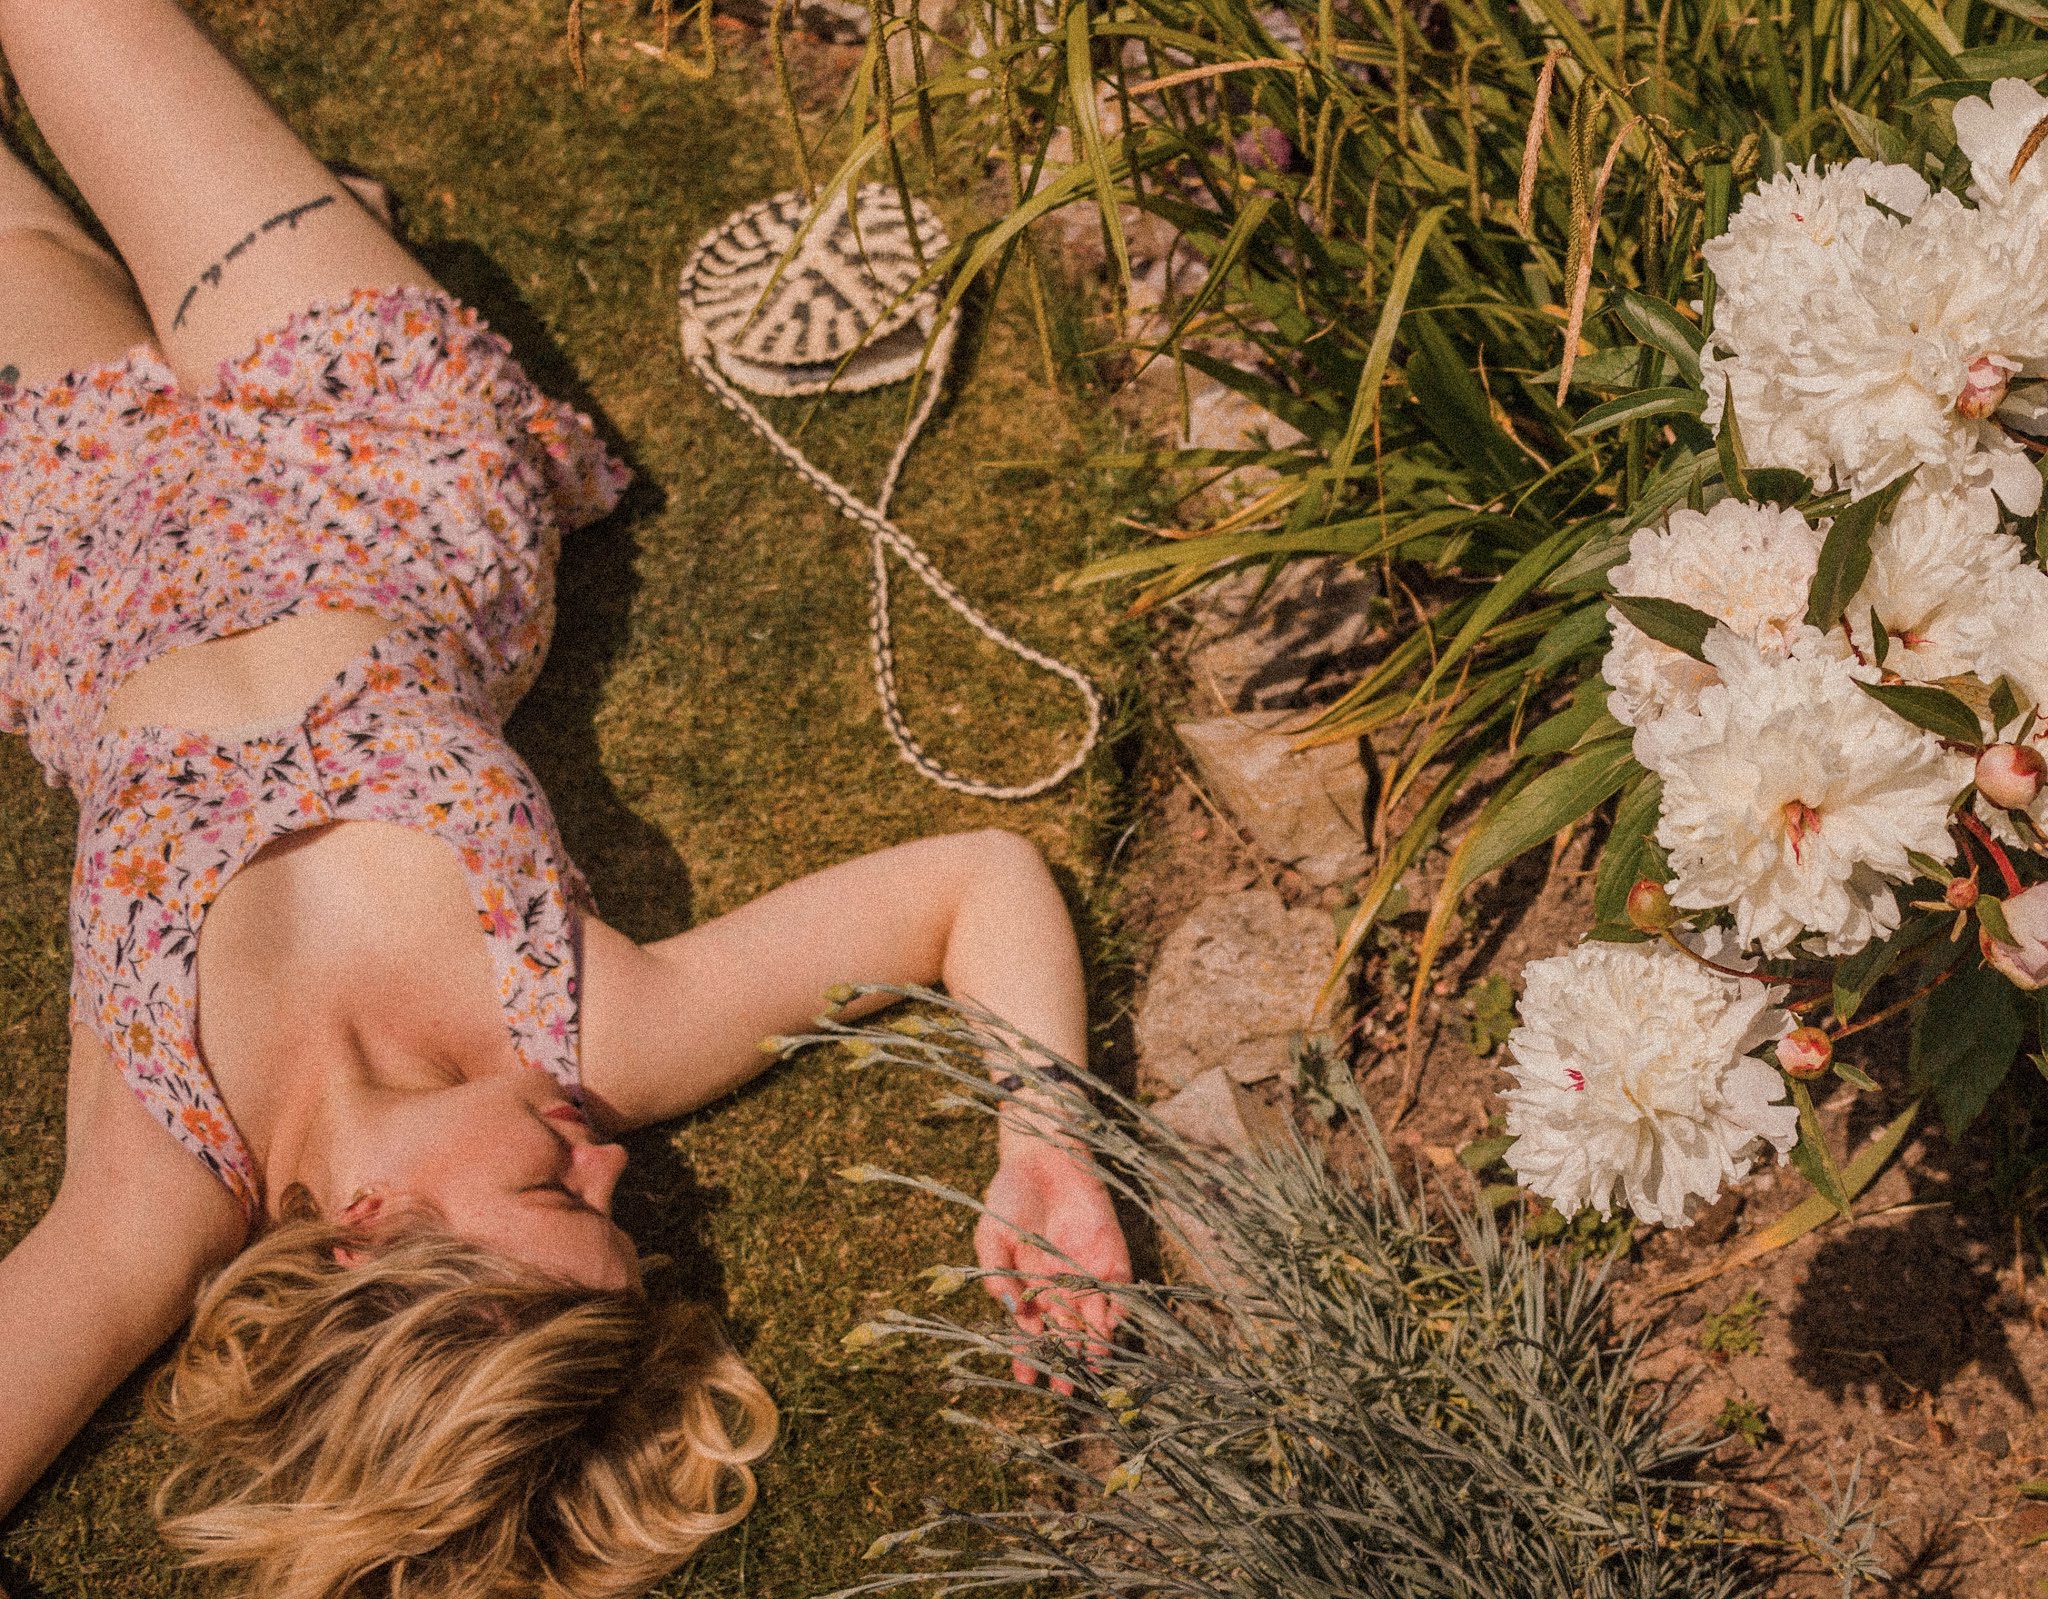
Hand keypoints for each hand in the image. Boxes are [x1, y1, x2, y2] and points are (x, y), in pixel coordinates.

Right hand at [973, 1142, 1131, 1395]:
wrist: (1043, 1153)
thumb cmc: (1010, 1193)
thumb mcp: (991, 1235)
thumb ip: (997, 1274)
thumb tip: (1010, 1313)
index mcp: (1029, 1286)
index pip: (1030, 1332)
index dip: (1028, 1356)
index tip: (1026, 1381)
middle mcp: (1060, 1286)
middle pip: (1064, 1335)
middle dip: (1064, 1363)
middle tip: (1064, 1391)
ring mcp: (1088, 1273)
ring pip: (1093, 1320)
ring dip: (1092, 1345)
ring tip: (1089, 1368)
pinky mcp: (1112, 1256)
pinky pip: (1118, 1291)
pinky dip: (1117, 1311)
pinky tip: (1111, 1329)